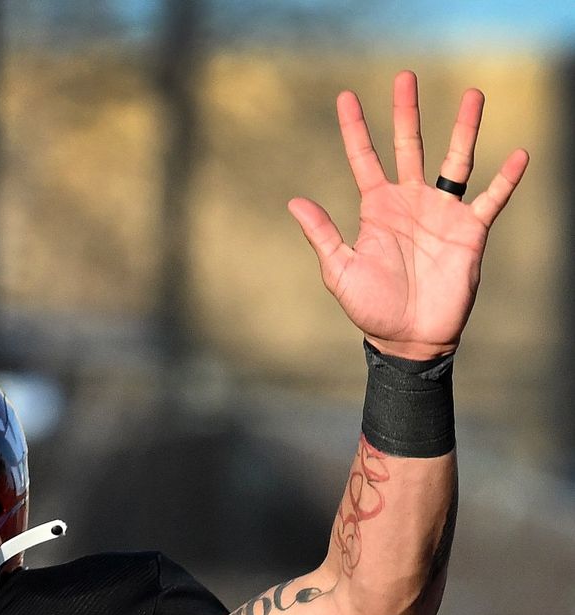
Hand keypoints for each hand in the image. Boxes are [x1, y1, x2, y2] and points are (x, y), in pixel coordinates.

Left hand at [291, 73, 526, 359]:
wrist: (409, 338)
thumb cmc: (372, 309)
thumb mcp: (340, 272)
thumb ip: (322, 235)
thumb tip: (294, 201)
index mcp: (377, 209)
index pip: (364, 159)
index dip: (355, 129)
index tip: (345, 97)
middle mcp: (411, 202)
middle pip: (409, 146)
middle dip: (405, 113)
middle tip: (404, 77)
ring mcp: (442, 212)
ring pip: (456, 160)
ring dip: (464, 129)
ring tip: (472, 95)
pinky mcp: (470, 230)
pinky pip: (493, 198)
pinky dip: (506, 178)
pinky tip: (518, 154)